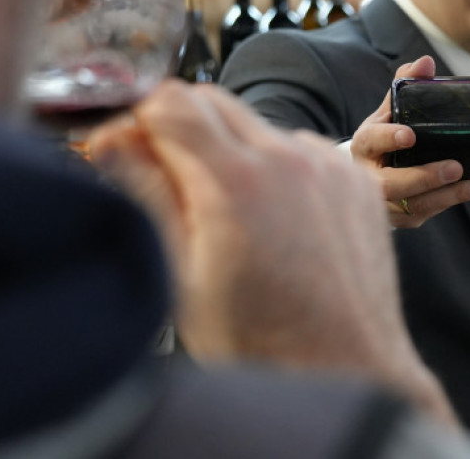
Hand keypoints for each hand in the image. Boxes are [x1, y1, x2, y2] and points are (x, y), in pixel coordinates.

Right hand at [88, 80, 455, 424]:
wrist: (344, 367)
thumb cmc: (258, 339)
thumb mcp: (182, 274)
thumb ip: (149, 194)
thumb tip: (111, 138)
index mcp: (235, 182)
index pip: (172, 102)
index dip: (141, 121)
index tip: (133, 149)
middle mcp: (289, 160)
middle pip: (215, 102)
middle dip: (185, 129)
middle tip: (177, 183)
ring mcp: (331, 167)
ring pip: (261, 127)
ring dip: (238, 152)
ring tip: (237, 217)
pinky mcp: (358, 180)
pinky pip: (306, 151)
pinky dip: (284, 170)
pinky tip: (281, 222)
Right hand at [350, 55, 469, 227]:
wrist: (373, 174)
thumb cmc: (385, 138)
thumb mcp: (391, 111)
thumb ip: (406, 85)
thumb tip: (426, 61)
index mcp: (365, 146)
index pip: (371, 141)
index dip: (388, 139)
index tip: (410, 135)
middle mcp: (371, 178)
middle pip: (391, 185)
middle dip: (424, 177)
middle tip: (455, 167)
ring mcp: (388, 203)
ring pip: (416, 204)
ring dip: (451, 195)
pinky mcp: (407, 216)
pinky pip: (432, 211)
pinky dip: (457, 200)